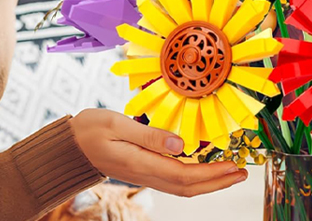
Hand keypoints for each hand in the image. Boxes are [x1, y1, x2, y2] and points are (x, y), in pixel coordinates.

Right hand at [71, 109, 247, 196]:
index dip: (211, 173)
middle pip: (188, 187)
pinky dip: (196, 177)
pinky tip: (206, 168)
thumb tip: (181, 144)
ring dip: (210, 182)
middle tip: (242, 171)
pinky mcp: (144, 171)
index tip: (233, 165)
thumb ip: (148, 134)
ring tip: (231, 171)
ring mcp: (145, 175)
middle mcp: (145, 174)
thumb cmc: (90, 130)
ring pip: (183, 187)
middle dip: (218, 181)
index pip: (183, 175)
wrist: (69, 148)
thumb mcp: (115, 124)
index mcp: (140, 163)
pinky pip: (175, 180)